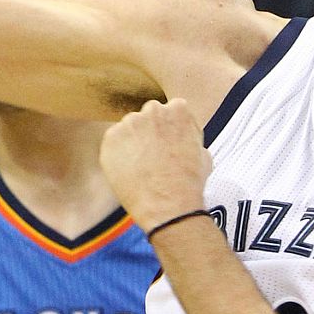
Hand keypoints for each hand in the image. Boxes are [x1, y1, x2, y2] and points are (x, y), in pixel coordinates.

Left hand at [101, 98, 210, 229]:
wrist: (167, 204)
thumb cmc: (188, 183)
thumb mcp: (203, 153)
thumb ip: (189, 136)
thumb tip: (182, 139)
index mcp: (178, 109)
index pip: (170, 112)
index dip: (169, 131)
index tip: (168, 145)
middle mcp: (153, 110)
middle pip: (148, 117)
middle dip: (150, 132)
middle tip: (154, 157)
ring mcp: (130, 123)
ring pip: (129, 129)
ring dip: (133, 143)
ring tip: (142, 168)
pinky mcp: (111, 138)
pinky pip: (113, 143)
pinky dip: (118, 155)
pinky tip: (130, 172)